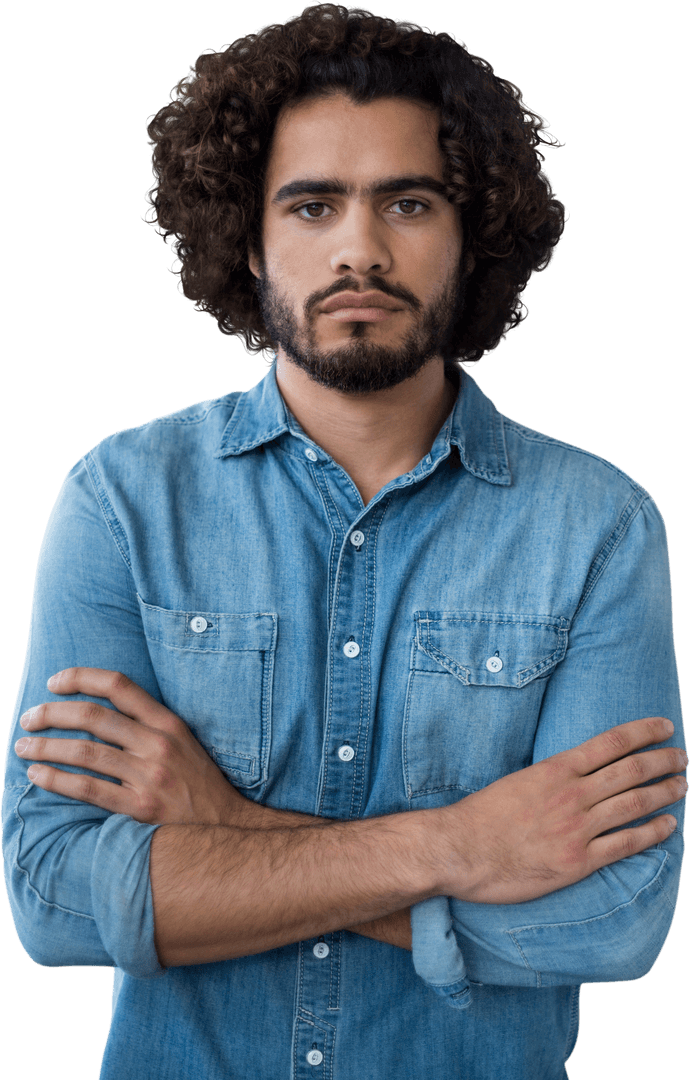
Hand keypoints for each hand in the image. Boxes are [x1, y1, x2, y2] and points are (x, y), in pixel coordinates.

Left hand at [15, 667, 253, 825]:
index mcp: (168, 722)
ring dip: (46, 746)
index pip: (119, 685)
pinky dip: (57, 779)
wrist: (227, 826)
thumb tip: (97, 711)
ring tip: (22, 745)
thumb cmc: (197, 783)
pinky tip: (37, 774)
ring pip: (85, 752)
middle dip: (52, 713)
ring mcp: (149, 776)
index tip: (54, 682)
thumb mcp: (182, 742)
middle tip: (29, 717)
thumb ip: (147, 724)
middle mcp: (157, 744)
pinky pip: (88, 788)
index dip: (81, 677)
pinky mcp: (139, 808)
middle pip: (93, 716)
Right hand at [433, 716, 686, 904]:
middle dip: (663, 760)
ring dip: (664, 792)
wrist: (460, 850)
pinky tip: (669, 825)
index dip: (644, 732)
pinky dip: (652, 832)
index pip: (612, 742)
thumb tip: (575, 772)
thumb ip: (551, 777)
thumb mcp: (517, 781)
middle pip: (632, 770)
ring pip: (635, 804)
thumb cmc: (482, 817)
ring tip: (682, 785)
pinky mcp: (578, 860)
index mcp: (556, 769)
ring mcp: (577, 828)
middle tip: (683, 757)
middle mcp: (572, 794)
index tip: (665, 725)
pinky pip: (626, 844)